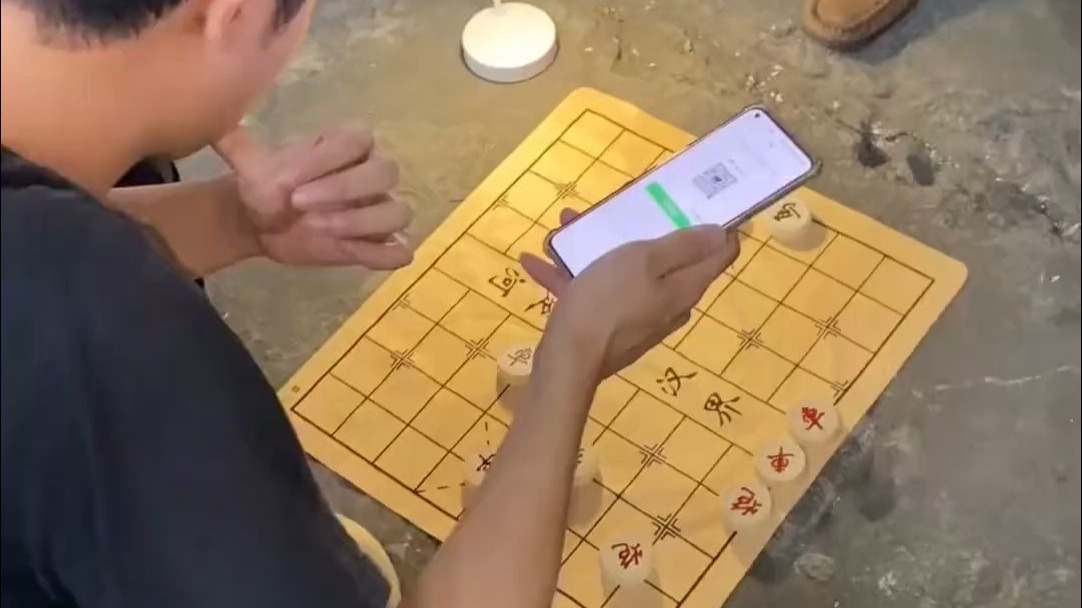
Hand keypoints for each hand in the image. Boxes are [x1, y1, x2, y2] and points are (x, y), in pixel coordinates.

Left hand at [213, 125, 412, 268]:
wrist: (264, 224)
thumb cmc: (266, 189)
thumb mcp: (250, 168)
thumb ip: (239, 146)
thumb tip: (215, 123)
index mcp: (346, 145)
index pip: (356, 141)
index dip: (327, 160)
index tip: (288, 181)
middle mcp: (370, 174)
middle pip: (385, 172)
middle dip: (345, 189)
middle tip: (301, 205)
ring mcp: (378, 209)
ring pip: (396, 211)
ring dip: (362, 222)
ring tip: (319, 229)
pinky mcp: (378, 244)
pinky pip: (399, 249)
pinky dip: (387, 253)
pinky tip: (357, 253)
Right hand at [523, 210, 738, 377]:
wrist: (568, 360)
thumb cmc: (608, 301)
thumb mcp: (643, 261)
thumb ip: (682, 246)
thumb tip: (721, 234)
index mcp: (684, 287)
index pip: (721, 255)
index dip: (719, 228)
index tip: (702, 202)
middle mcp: (668, 304)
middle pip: (669, 261)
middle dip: (645, 230)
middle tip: (626, 206)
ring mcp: (637, 318)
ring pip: (624, 274)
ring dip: (596, 249)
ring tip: (566, 225)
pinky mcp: (608, 329)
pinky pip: (595, 294)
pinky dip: (570, 277)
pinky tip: (537, 262)